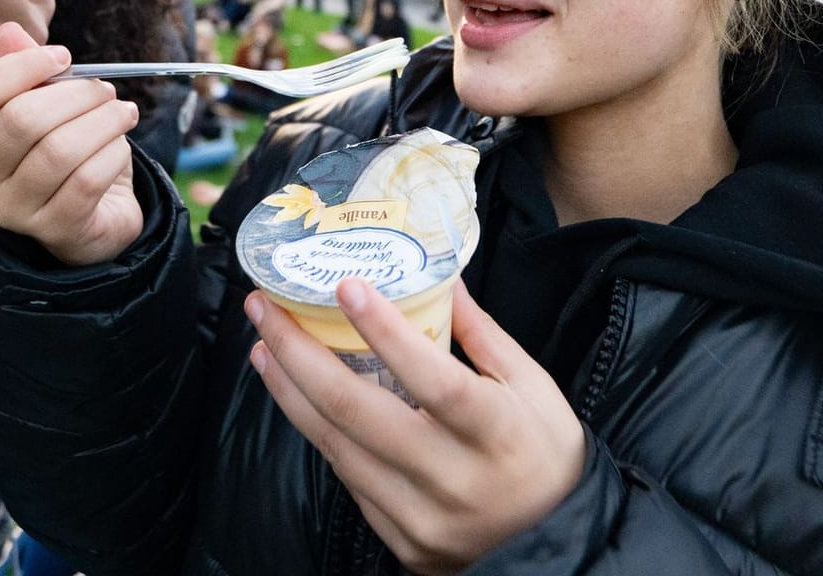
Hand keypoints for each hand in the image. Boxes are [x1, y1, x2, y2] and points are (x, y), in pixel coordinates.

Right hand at [0, 23, 142, 266]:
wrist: (95, 218)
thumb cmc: (67, 150)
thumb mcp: (47, 105)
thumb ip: (27, 68)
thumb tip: (9, 30)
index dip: (20, 68)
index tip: (63, 58)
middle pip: (21, 120)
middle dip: (75, 95)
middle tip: (105, 90)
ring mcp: (12, 208)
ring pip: (59, 151)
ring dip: (102, 123)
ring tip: (122, 114)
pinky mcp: (52, 230)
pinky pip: (87, 181)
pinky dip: (112, 155)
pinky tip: (121, 146)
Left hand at [246, 279, 584, 575]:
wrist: (558, 546)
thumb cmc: (546, 454)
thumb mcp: (531, 387)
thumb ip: (481, 334)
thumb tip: (440, 276)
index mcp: (495, 432)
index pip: (433, 378)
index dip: (386, 333)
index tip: (345, 286)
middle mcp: (452, 479)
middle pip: (357, 412)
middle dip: (297, 353)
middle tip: (263, 307)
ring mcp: (421, 517)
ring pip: (337, 446)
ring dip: (290, 391)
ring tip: (264, 346)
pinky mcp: (401, 541)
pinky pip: (349, 479)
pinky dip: (321, 432)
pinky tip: (300, 397)